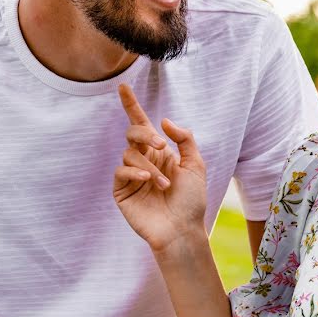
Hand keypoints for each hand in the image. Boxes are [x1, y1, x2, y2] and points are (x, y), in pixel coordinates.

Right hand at [113, 84, 207, 252]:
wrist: (182, 229)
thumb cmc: (191, 200)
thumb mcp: (196, 165)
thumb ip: (184, 139)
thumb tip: (163, 121)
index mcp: (159, 152)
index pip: (142, 124)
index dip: (131, 105)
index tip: (123, 87)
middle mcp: (143, 160)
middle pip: (133, 133)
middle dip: (144, 134)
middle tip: (161, 146)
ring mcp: (131, 175)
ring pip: (129, 153)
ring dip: (149, 165)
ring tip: (164, 183)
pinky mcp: (121, 190)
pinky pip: (121, 170)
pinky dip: (135, 172)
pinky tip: (148, 181)